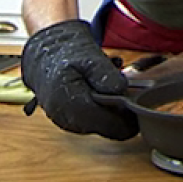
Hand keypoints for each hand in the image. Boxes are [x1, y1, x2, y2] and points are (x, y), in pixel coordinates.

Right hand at [20, 19, 137, 139]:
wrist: (44, 55)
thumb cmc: (65, 54)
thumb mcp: (89, 56)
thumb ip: (105, 74)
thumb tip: (120, 90)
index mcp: (70, 103)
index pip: (110, 125)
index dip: (129, 117)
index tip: (139, 104)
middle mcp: (67, 119)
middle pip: (108, 127)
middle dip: (120, 111)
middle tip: (124, 90)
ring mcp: (68, 122)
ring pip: (102, 125)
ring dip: (112, 110)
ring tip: (109, 87)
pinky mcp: (70, 121)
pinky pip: (94, 121)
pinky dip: (103, 110)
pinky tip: (100, 93)